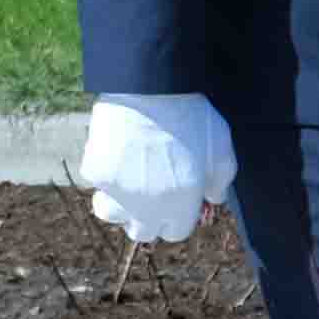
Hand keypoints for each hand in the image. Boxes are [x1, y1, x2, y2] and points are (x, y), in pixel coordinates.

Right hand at [80, 90, 235, 244]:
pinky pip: (97, 183)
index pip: (175, 232)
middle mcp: (147, 205)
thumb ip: (221, 181)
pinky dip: (105, 174)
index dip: (177, 216)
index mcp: (181, 204)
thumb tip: (213, 198)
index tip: (176, 199)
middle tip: (152, 193)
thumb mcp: (221, 149)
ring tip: (126, 185)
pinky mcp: (96, 172)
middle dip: (148, 217)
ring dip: (119, 205)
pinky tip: (116, 155)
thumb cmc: (192, 116)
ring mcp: (117, 190)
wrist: (151, 87)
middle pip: (142, 231)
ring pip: (111, 214)